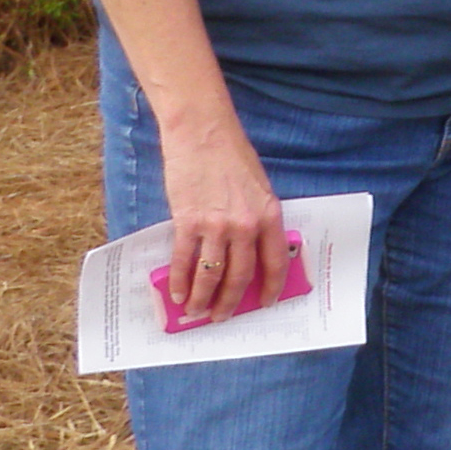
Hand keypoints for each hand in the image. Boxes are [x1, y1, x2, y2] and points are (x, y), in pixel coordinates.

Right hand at [157, 111, 285, 323]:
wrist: (203, 133)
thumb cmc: (231, 156)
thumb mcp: (258, 188)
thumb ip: (257, 218)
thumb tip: (247, 252)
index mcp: (270, 215)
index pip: (274, 262)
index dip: (270, 287)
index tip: (265, 303)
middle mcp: (246, 225)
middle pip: (240, 276)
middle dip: (230, 302)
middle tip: (221, 316)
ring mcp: (217, 225)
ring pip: (210, 274)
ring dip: (202, 298)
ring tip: (195, 311)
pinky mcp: (188, 221)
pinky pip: (184, 260)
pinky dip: (178, 280)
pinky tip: (176, 293)